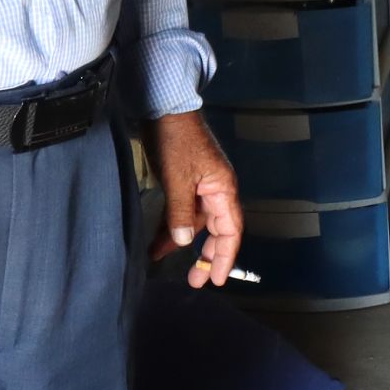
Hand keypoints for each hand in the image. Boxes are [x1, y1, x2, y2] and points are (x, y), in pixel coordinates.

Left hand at [149, 109, 241, 289]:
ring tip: (164, 261)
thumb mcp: (178, 179)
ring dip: (183, 242)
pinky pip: (182, 211)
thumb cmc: (177, 140)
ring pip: (196, 223)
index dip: (225, 257)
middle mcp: (215, 190)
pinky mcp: (183, 181)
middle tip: (195, 282)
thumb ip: (181, 212)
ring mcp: (199, 186)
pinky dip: (172, 226)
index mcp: (223, 189)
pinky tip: (158, 240)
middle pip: (217, 230)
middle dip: (206, 257)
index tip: (217, 280)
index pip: (231, 231)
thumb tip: (185, 242)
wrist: (164, 107)